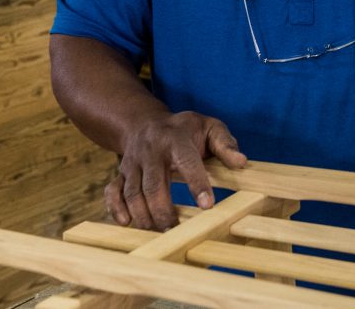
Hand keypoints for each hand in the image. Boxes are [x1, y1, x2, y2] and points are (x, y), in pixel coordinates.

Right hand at [105, 111, 247, 230]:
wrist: (145, 122)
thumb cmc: (185, 130)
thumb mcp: (209, 127)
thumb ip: (225, 144)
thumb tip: (242, 162)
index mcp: (175, 138)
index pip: (186, 161)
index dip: (197, 183)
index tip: (208, 205)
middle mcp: (150, 150)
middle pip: (153, 184)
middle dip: (164, 210)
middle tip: (176, 231)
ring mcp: (132, 163)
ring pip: (133, 192)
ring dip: (144, 216)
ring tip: (159, 233)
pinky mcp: (121, 173)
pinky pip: (113, 191)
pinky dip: (117, 208)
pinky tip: (127, 223)